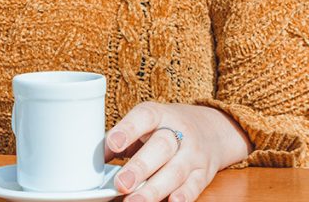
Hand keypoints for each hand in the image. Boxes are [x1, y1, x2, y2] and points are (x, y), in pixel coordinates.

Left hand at [104, 102, 251, 201]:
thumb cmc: (166, 128)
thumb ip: (123, 138)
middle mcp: (179, 131)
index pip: (144, 117)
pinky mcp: (204, 173)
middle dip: (140, 167)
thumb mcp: (146, 123)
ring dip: (154, 189)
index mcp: (160, 114)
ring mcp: (193, 153)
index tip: (112, 144)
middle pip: (161, 147)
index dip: (128, 129)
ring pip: (176, 171)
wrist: (211, 129)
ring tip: (134, 201)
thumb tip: (97, 158)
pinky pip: (194, 186)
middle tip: (121, 184)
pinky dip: (184, 196)